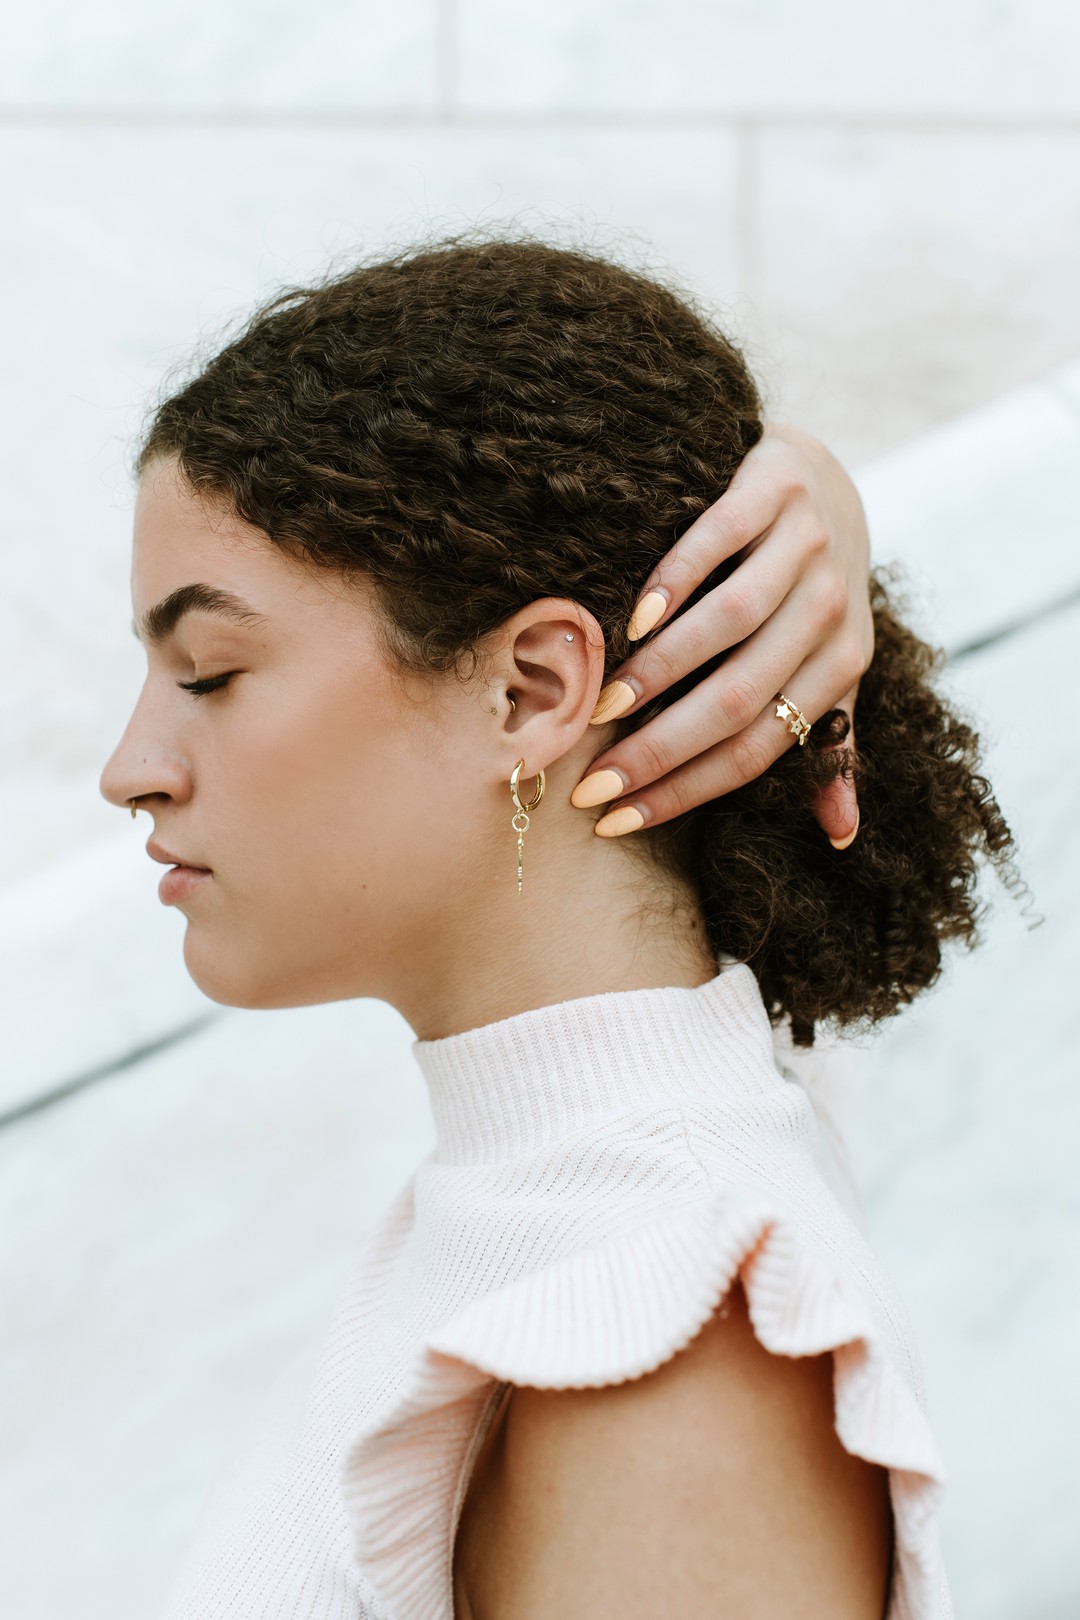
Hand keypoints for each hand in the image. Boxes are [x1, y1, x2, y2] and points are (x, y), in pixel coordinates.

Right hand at [569, 422, 872, 847]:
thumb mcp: (832, 669)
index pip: (755, 749)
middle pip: (738, 697)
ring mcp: (807, 546)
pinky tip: (634, 619)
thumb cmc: (814, 594)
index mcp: (841, 667)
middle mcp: (831, 611)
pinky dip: (676, 579)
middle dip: (659, 750)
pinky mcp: (778, 487)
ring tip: (601, 707)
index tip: (615, 819)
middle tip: (590, 783)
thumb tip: (841, 840)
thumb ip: (830, 746)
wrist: (830, 481)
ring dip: (660, 671)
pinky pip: (722, 539)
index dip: (684, 791)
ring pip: (730, 622)